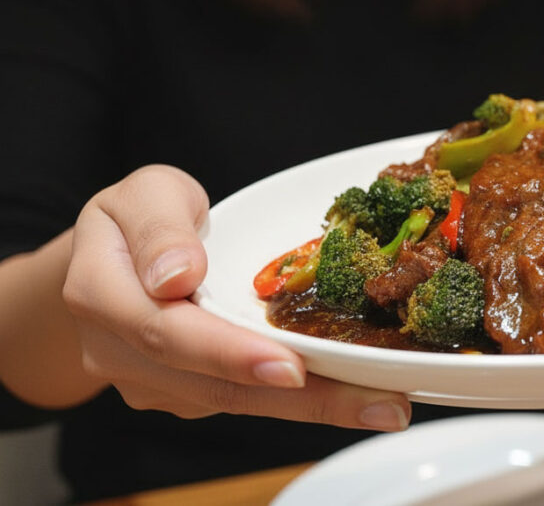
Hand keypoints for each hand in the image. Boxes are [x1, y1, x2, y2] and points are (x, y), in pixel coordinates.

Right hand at [63, 165, 409, 429]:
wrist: (113, 258)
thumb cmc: (138, 217)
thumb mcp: (145, 194)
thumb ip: (159, 227)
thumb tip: (177, 276)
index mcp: (102, 294)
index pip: (166, 333)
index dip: (229, 353)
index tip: (289, 367)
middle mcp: (123, 353)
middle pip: (214, 384)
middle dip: (300, 399)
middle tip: (374, 403)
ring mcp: (155, 382)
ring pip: (238, 402)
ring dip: (315, 407)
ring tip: (385, 405)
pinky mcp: (190, 394)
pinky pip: (248, 399)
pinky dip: (304, 400)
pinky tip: (359, 395)